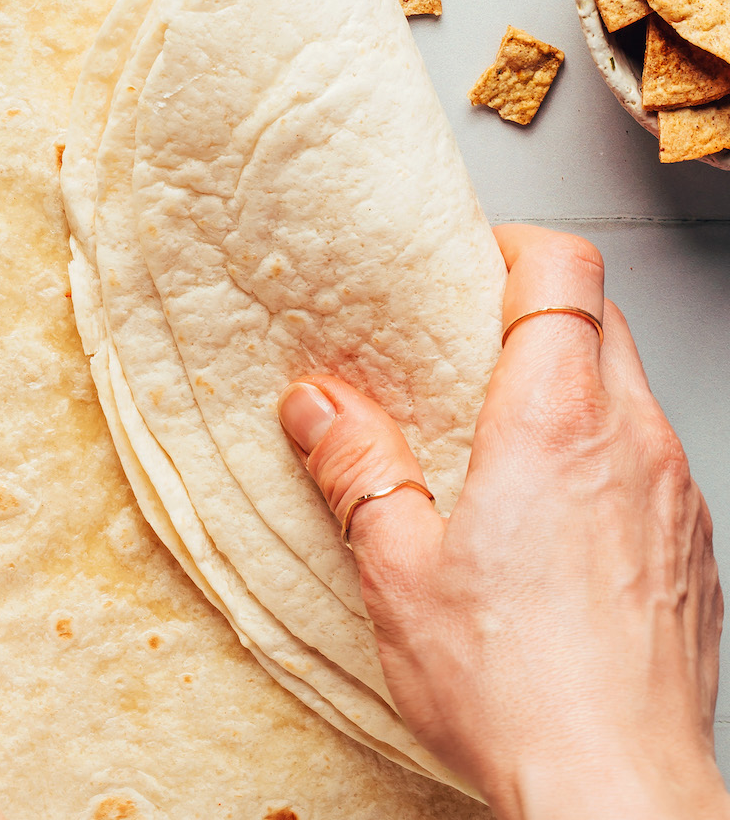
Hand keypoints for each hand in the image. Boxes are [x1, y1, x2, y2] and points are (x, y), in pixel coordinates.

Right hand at [278, 223, 728, 819]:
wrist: (620, 797)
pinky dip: (604, 459)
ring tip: (501, 442)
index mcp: (556, 423)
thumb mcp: (399, 573)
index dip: (517, 246)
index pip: (565, 269)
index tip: (470, 265)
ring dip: (571, 388)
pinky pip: (653, 463)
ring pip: (630, 390)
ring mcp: (676, 496)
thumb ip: (357, 469)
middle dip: (535, 312)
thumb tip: (318, 408)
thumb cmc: (521, 695)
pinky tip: (552, 522)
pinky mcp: (694, 552)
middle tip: (467, 348)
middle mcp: (632, 441)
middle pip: (601, 317)